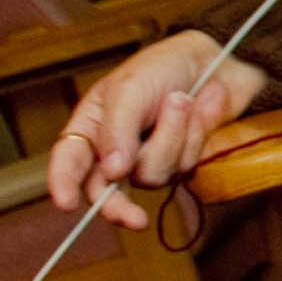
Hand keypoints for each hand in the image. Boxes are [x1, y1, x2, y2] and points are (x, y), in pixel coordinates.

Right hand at [46, 32, 272, 230]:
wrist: (219, 61)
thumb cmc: (165, 67)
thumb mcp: (130, 88)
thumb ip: (117, 128)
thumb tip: (111, 171)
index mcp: (91, 126)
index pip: (68, 161)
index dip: (62, 184)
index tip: (65, 203)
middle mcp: (116, 149)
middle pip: (106, 191)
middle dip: (119, 207)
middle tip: (135, 219)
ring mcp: (149, 158)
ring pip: (153, 174)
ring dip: (172, 135)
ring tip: (181, 98)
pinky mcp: (181, 162)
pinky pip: (185, 165)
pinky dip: (194, 135)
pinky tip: (200, 109)